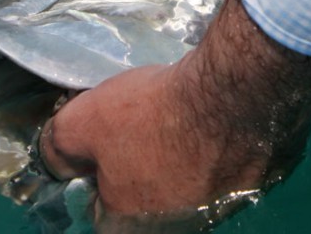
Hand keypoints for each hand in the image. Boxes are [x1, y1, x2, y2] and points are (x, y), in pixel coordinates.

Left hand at [39, 0, 310, 229]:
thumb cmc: (155, 112)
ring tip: (181, 114)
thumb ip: (59, 145)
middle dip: (142, 165)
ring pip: (191, 184)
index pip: (100, 212)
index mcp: (134, 226)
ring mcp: (224, 207)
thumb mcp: (83, 121)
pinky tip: (216, 114)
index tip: (103, 144)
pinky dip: (221, 144)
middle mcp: (181, 228)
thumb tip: (53, 157)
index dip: (94, 175)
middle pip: (148, 199)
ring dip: (184, 157)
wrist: (234, 90)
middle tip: (144, 124)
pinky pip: (230, 166)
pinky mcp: (257, 180)